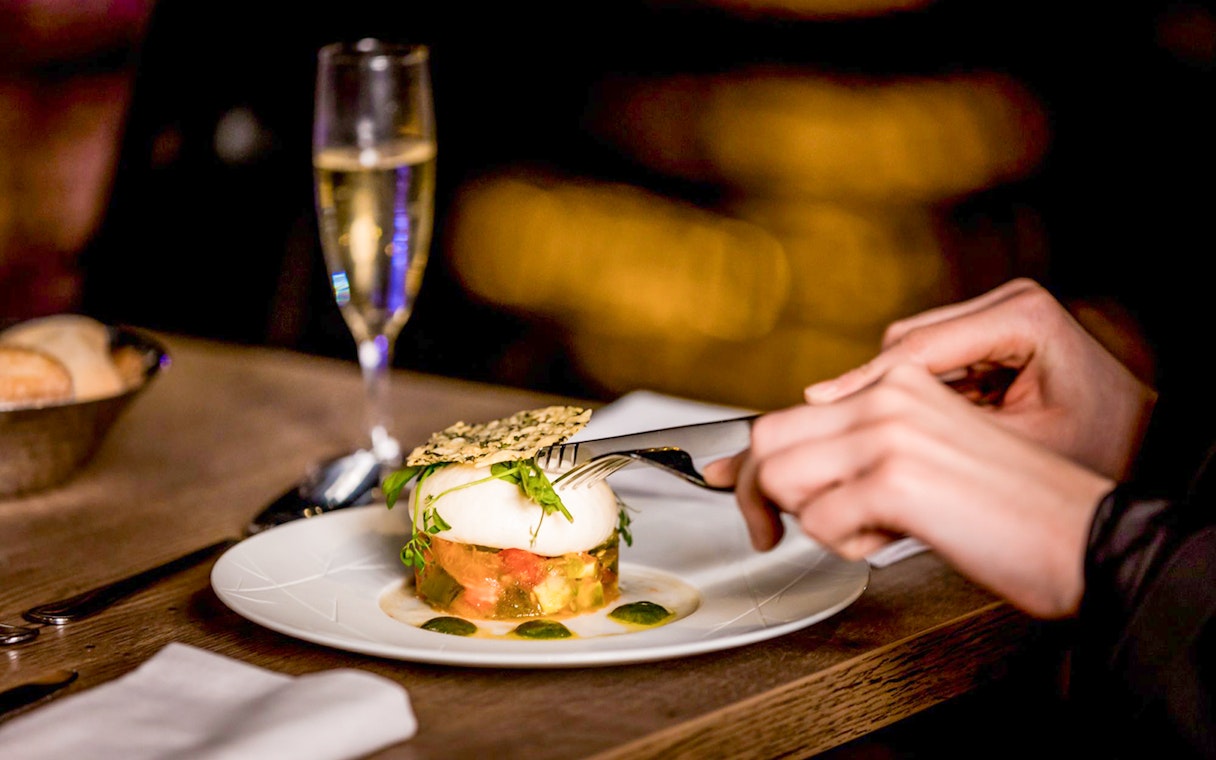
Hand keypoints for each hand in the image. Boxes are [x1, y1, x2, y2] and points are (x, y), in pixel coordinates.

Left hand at [704, 364, 1115, 618]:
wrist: (1085, 538)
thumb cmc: (1009, 511)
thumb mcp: (924, 461)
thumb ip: (858, 454)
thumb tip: (778, 476)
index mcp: (897, 385)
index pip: (788, 415)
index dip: (744, 458)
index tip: (721, 482)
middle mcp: (888, 398)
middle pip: (767, 441)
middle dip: (753, 494)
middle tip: (769, 534)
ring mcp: (888, 435)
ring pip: (780, 478)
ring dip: (809, 521)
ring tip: (866, 533)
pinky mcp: (896, 481)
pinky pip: (819, 522)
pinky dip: (844, 547)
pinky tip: (892, 541)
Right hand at [803, 278, 1155, 480]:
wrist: (1147, 450)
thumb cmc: (1099, 449)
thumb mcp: (1013, 444)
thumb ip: (938, 429)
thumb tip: (864, 428)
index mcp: (1021, 316)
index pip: (919, 347)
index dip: (864, 382)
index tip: (817, 404)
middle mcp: (1008, 304)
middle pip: (907, 343)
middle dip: (874, 390)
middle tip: (841, 433)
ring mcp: (999, 319)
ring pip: (912, 353)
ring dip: (893, 396)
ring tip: (872, 440)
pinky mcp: (992, 340)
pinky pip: (932, 364)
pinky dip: (916, 397)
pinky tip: (905, 432)